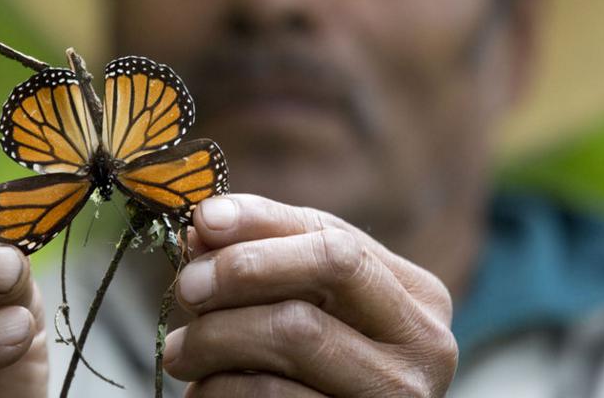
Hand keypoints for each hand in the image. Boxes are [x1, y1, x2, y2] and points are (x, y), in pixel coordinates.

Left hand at [164, 194, 456, 396]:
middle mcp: (424, 343)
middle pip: (328, 270)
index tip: (202, 223)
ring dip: (215, 336)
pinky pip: (273, 397)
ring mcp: (397, 395)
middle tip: (186, 287)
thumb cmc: (318, 371)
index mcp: (416, 295)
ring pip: (294, 333)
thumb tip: (206, 226)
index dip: (261, 224)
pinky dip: (221, 388)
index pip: (335, 237)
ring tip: (180, 351)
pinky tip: (204, 390)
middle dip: (244, 269)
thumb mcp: (309, 305)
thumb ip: (268, 258)